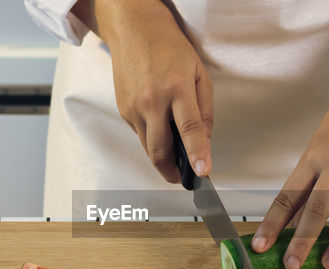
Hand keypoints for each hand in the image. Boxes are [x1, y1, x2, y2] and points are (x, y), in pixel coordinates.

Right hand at [94, 0, 212, 181]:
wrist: (135, 30)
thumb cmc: (170, 49)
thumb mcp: (199, 75)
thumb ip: (205, 112)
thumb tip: (205, 143)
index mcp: (176, 88)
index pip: (189, 129)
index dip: (197, 154)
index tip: (203, 173)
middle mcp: (151, 100)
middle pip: (160, 150)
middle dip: (172, 172)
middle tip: (184, 178)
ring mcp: (133, 107)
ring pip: (148, 148)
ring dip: (163, 159)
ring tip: (176, 159)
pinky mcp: (123, 110)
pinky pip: (140, 134)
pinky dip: (153, 140)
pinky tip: (161, 130)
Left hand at [252, 109, 328, 268]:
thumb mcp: (313, 155)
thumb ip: (306, 191)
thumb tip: (290, 229)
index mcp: (313, 157)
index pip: (288, 196)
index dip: (272, 224)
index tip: (260, 246)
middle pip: (319, 208)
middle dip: (303, 240)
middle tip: (292, 265)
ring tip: (327, 265)